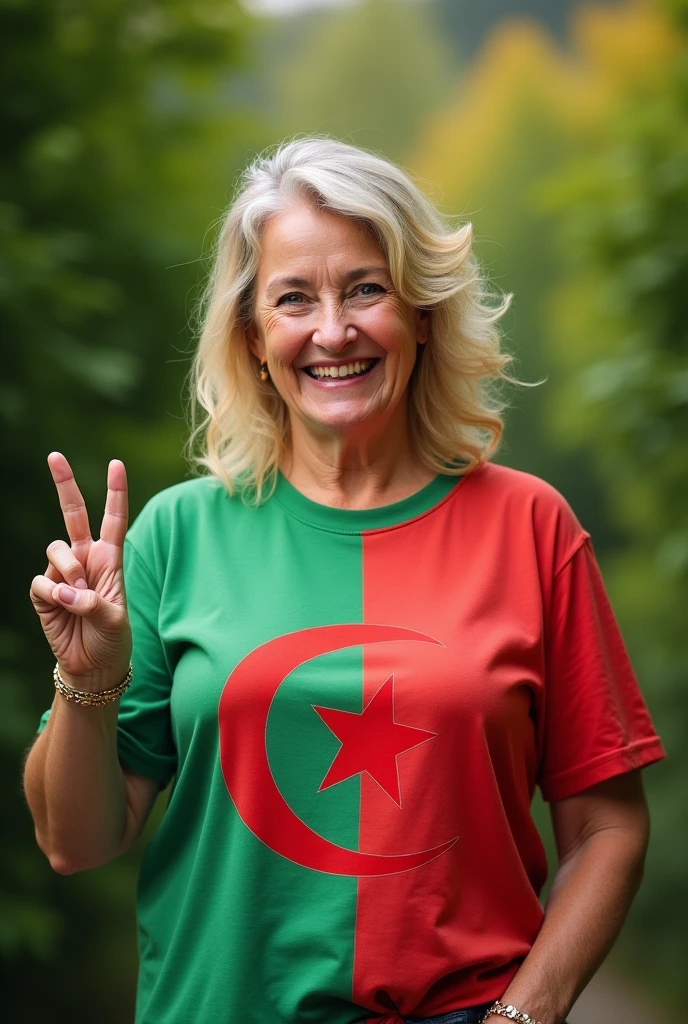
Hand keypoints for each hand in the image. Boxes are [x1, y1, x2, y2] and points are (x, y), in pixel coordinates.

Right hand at [30, 452, 131, 691]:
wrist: (93, 667)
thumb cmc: (113, 640)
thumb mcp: (115, 621)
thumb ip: (94, 603)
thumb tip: (67, 591)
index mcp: (111, 559)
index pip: (114, 519)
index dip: (115, 492)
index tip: (116, 464)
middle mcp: (85, 560)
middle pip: (73, 515)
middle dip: (64, 484)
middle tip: (55, 455)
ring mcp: (63, 574)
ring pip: (55, 550)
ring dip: (67, 570)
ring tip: (80, 595)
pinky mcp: (43, 593)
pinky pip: (41, 580)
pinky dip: (52, 593)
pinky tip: (62, 607)